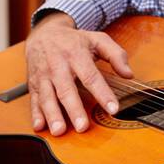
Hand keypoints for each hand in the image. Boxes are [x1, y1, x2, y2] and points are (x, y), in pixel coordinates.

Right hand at [26, 12, 133, 134]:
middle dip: (73, 109)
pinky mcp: (34, 83)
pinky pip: (34, 100)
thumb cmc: (74, 40)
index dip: (102, 93)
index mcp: (76, 54)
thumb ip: (116, 55)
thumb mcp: (97, 40)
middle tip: (82, 127)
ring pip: (47, 96)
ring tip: (59, 131)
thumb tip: (129, 74)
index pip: (91, 76)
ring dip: (52, 114)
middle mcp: (58, 65)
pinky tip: (39, 127)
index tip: (113, 109)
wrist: (44, 33)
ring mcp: (44, 75)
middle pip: (66, 89)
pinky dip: (35, 114)